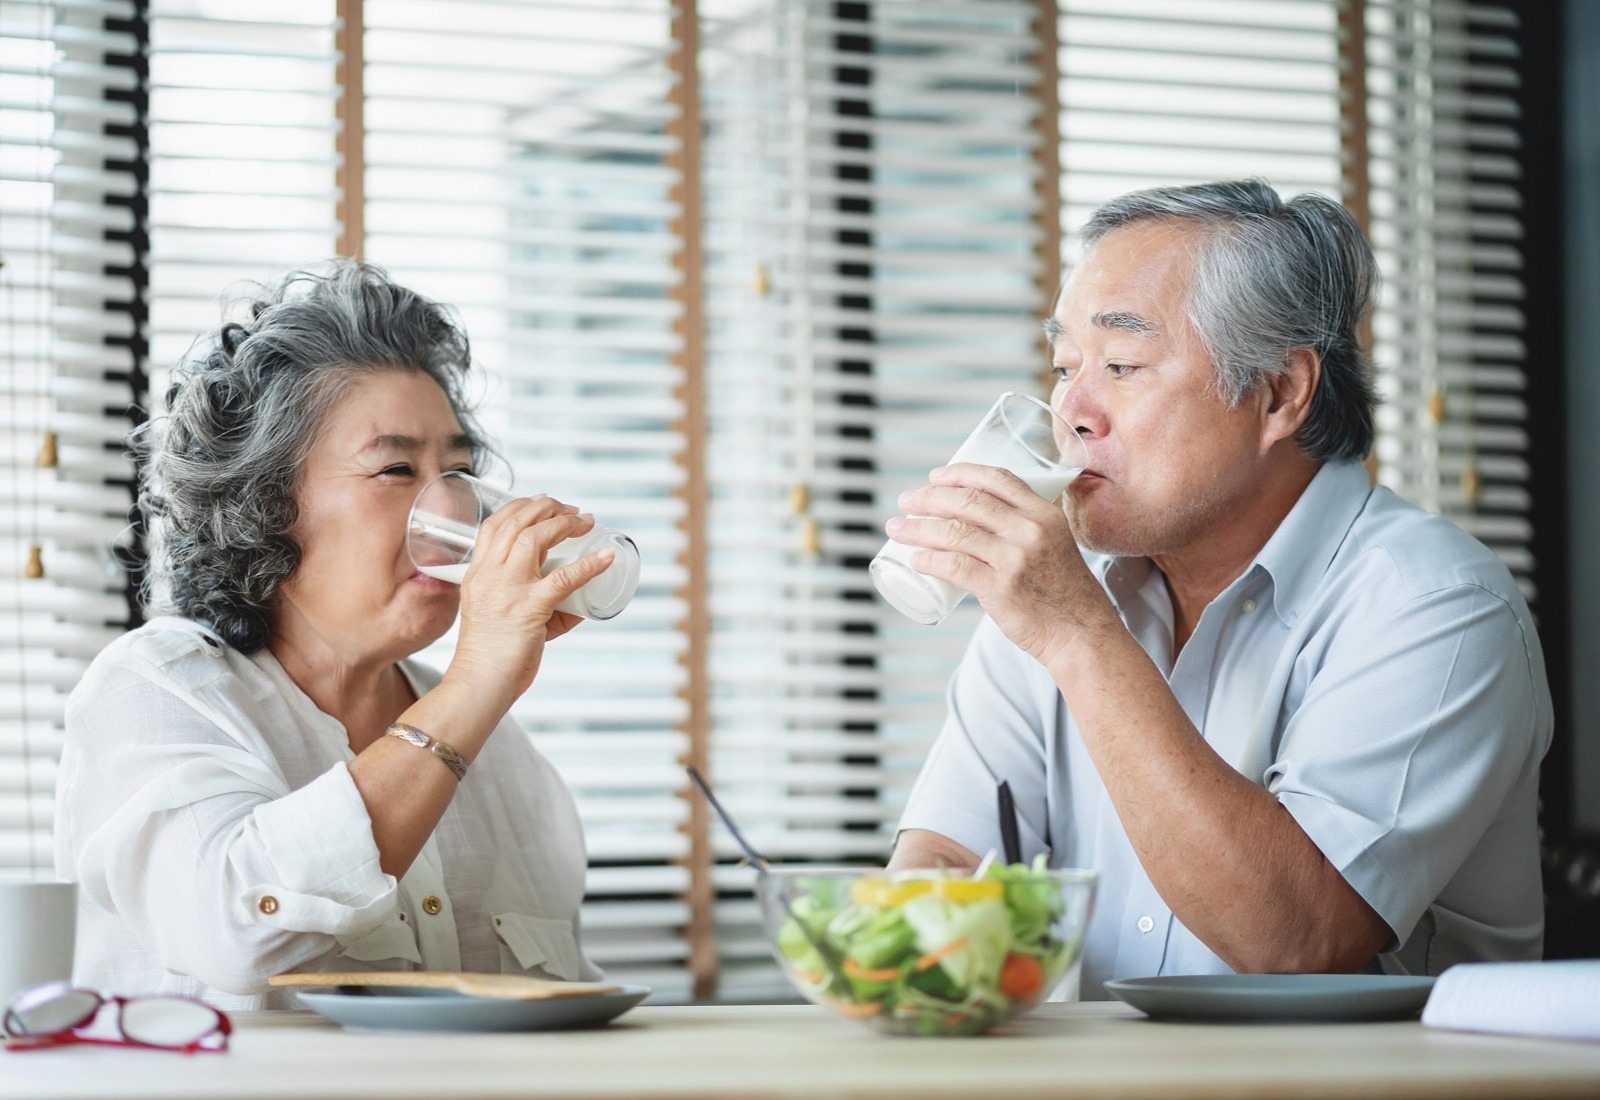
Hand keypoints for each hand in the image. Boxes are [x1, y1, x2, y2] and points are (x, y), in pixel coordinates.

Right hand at [444, 495, 615, 707]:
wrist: (479, 682)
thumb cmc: (492, 655)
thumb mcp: (502, 618)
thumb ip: (537, 605)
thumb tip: (581, 604)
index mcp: (478, 574)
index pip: (494, 524)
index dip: (521, 506)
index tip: (544, 503)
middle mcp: (489, 575)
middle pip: (516, 522)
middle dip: (547, 506)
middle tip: (572, 509)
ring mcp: (508, 590)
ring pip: (535, 538)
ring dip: (565, 523)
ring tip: (586, 522)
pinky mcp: (529, 609)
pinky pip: (565, 578)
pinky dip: (589, 564)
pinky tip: (606, 557)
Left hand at [888, 463, 1112, 665]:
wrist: (1081, 633)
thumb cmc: (1063, 591)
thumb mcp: (1055, 542)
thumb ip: (1025, 526)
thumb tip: (978, 517)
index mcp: (1044, 513)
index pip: (996, 478)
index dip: (959, 473)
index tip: (935, 477)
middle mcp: (1030, 529)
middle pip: (967, 500)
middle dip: (928, 498)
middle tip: (906, 501)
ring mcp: (1014, 558)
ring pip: (953, 532)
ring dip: (917, 527)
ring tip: (897, 528)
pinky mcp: (1000, 588)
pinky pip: (953, 566)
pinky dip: (928, 560)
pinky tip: (914, 559)